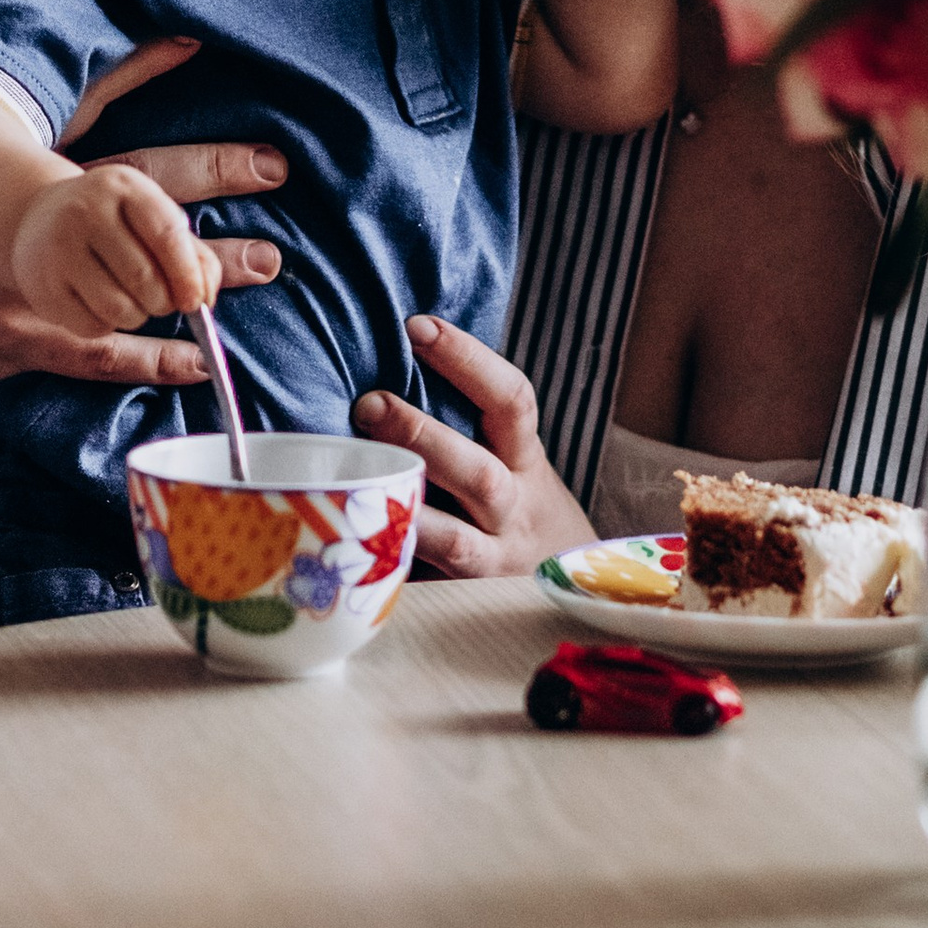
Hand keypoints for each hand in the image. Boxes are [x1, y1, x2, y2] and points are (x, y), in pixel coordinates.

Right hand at [10, 163, 220, 343]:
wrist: (39, 217)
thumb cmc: (114, 224)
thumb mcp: (151, 218)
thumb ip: (192, 252)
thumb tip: (206, 298)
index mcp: (123, 186)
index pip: (167, 235)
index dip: (189, 276)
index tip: (198, 301)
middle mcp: (85, 211)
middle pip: (145, 279)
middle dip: (164, 301)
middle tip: (163, 301)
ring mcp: (58, 248)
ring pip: (120, 309)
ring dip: (138, 316)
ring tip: (133, 302)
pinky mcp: (41, 285)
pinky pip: (92, 326)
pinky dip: (107, 325)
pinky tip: (100, 305)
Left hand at [352, 316, 587, 575]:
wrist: (577, 590)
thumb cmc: (519, 507)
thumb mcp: (513, 460)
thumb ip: (468, 424)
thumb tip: (390, 355)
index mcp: (525, 460)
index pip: (512, 401)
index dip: (467, 360)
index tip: (417, 325)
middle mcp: (514, 510)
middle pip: (477, 474)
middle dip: (422, 436)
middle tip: (368, 404)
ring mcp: (492, 563)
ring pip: (453, 540)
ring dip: (402, 507)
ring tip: (352, 476)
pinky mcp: (465, 602)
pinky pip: (428, 588)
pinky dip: (393, 567)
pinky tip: (350, 548)